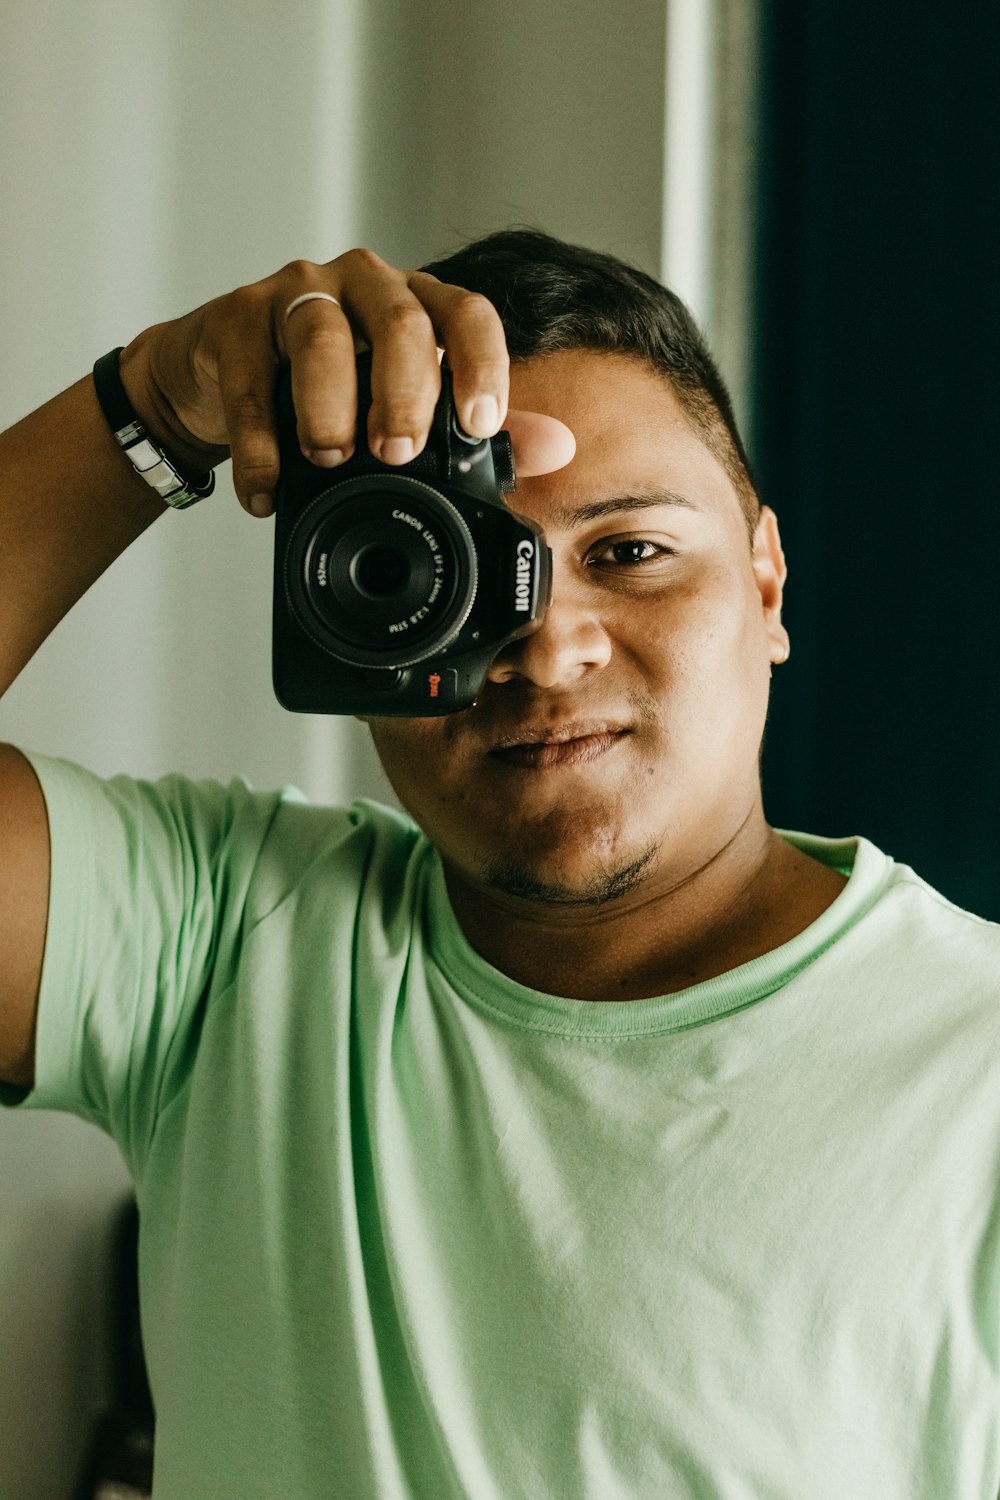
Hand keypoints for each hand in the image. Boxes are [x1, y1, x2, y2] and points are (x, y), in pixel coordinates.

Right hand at [118, 250, 576, 517]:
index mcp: (416, 303)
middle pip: (398, 319)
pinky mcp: (236, 318)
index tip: (479, 426)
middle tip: (397, 453)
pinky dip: (258, 444)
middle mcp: (363, 285)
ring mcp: (297, 294)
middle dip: (403, 390)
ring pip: (320, 335)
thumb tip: (557, 447)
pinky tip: (267, 492)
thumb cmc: (329, 394)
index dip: (480, 364)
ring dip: (327, 406)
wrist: (219, 376)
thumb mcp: (406, 413)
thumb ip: (480, 435)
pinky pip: (249, 379)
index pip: (465, 313)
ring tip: (328, 459)